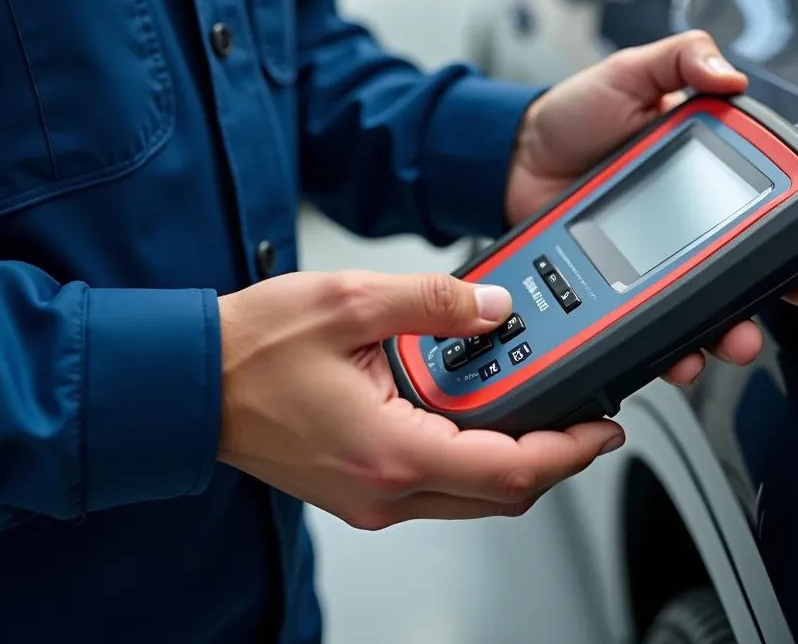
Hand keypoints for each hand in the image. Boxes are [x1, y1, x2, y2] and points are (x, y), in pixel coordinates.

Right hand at [216, 271, 623, 528]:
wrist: (194, 381)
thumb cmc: (254, 348)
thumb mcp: (351, 301)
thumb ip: (434, 300)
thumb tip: (492, 307)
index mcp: (391, 452)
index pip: (510, 470)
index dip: (569, 451)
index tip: (602, 429)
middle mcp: (384, 491)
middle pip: (499, 493)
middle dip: (552, 457)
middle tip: (582, 416)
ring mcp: (370, 497)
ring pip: (469, 493)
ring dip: (512, 456)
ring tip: (534, 403)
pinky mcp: (360, 487)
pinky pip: (435, 481)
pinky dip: (469, 452)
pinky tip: (472, 408)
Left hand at [504, 30, 797, 385]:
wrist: (512, 159)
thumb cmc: (572, 114)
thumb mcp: (628, 72)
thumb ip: (679, 59)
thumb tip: (730, 76)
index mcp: (702, 163)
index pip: (763, 200)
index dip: (795, 229)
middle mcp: (689, 214)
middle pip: (748, 262)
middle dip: (776, 291)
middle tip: (794, 300)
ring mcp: (657, 253)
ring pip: (709, 301)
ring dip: (730, 328)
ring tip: (733, 339)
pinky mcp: (624, 282)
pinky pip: (656, 318)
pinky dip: (672, 343)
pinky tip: (678, 353)